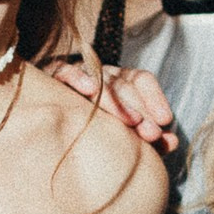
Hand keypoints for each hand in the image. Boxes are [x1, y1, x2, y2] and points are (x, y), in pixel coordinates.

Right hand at [52, 59, 177, 153]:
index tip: (166, 121)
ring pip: (100, 80)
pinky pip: (64, 71)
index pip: (141, 80)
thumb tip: (173, 142)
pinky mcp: (52, 75)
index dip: (155, 98)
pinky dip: (76, 77)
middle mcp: (101, 74)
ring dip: (117, 101)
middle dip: (140, 109)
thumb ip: (148, 138)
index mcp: (119, 82)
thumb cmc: (89, 132)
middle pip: (123, 84)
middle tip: (151, 134)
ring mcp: (78, 73)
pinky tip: (88, 90)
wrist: (40, 121)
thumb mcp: (121, 134)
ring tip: (131, 121)